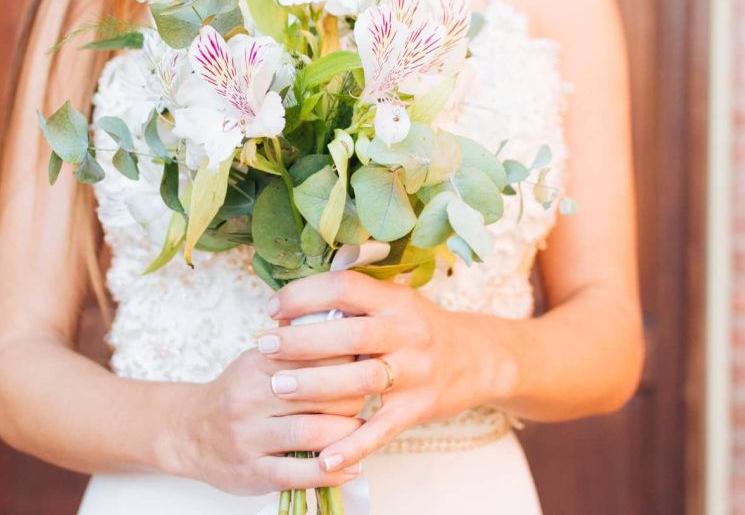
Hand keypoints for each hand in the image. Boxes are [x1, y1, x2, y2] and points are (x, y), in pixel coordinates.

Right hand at [182, 348, 366, 494]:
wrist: (190, 432)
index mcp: (256, 364)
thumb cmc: (238, 394)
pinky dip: (332, 471)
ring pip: (313, 433)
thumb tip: (345, 326)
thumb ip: (296, 348)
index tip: (364, 364)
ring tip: (359, 432)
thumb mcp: (258, 361)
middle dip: (353, 396)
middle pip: (319, 392)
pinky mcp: (253, 472)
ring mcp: (250, 437)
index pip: (313, 355)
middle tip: (365, 398)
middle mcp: (250, 398)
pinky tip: (350, 467)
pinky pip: (300, 473)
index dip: (347, 360)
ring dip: (347, 434)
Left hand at [257, 271, 517, 472]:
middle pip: (348, 335)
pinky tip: (323, 456)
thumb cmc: (421, 327)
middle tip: (264, 345)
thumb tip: (291, 303)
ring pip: (361, 380)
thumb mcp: (394, 300)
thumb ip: (352, 299)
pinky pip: (382, 429)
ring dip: (316, 384)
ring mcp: (416, 372)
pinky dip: (353, 445)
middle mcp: (407, 333)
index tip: (272, 308)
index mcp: (395, 300)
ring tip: (278, 386)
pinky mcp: (419, 408)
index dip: (304, 294)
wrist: (480, 358)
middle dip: (301, 340)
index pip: (344, 288)